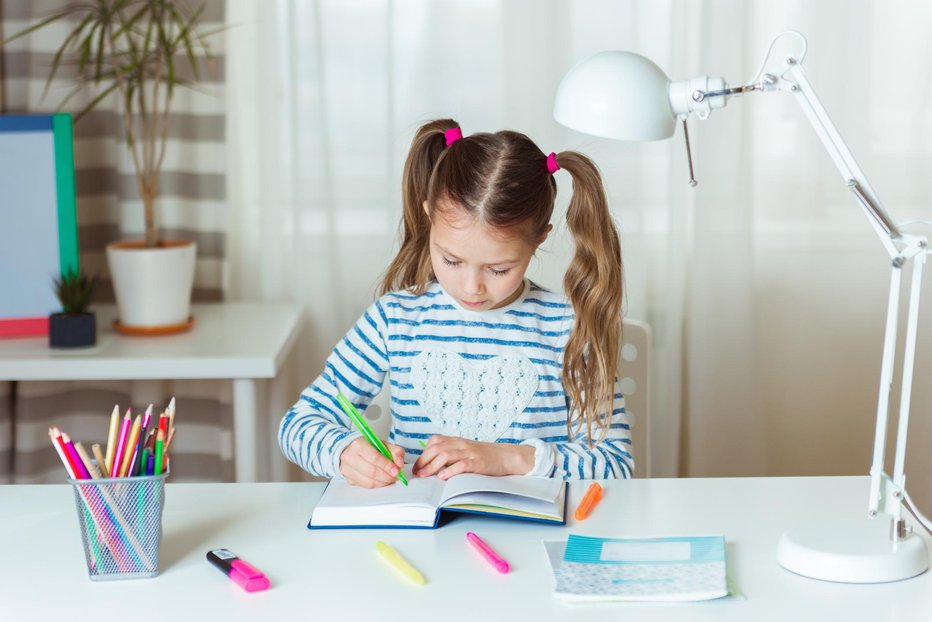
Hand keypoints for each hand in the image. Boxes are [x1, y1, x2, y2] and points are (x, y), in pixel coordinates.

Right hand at [339, 437, 405, 487]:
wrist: (350, 449)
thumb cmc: (368, 447)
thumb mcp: (383, 444)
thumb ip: (395, 451)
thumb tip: (400, 464)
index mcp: (359, 445)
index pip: (374, 457)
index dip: (387, 465)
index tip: (396, 470)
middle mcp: (350, 457)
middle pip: (372, 471)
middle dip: (387, 476)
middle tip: (395, 476)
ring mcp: (347, 469)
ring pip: (369, 482)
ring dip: (383, 482)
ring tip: (390, 478)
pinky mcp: (348, 479)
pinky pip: (366, 486)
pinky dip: (377, 485)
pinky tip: (381, 480)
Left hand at [413, 435, 534, 479]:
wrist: (506, 456)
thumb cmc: (485, 456)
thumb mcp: (466, 450)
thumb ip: (452, 453)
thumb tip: (432, 465)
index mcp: (457, 441)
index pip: (435, 441)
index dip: (423, 453)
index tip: (417, 466)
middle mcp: (462, 444)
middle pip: (437, 448)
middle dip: (424, 460)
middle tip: (418, 473)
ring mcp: (470, 452)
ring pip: (446, 455)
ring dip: (432, 466)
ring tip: (425, 475)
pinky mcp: (478, 462)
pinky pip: (461, 464)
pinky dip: (450, 470)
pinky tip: (443, 476)